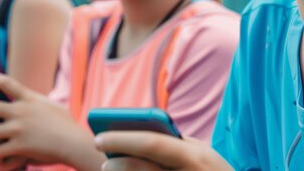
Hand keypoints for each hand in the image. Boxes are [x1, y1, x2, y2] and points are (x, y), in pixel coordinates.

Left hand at [0, 73, 96, 170]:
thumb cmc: (68, 126)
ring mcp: (19, 128)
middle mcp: (21, 110)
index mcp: (29, 98)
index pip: (4, 82)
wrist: (75, 143)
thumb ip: (36, 101)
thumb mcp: (52, 106)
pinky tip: (1, 161)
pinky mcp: (20, 146)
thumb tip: (28, 97)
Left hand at [94, 131, 232, 170]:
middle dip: (117, 163)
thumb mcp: (203, 154)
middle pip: (142, 168)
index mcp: (194, 156)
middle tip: (102, 160)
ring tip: (110, 169)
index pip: (151, 143)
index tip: (100, 137)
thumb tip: (141, 136)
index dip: (122, 139)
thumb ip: (177, 144)